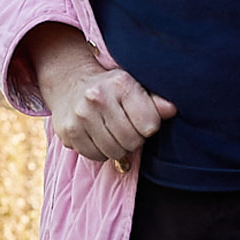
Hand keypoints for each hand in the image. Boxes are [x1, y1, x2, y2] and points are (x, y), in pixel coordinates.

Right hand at [18, 23, 175, 166]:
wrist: (69, 82)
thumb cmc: (109, 88)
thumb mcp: (133, 86)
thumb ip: (153, 100)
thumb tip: (171, 110)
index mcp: (120, 84)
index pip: (149, 125)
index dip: (148, 128)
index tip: (141, 121)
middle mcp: (98, 98)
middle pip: (131, 141)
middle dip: (133, 140)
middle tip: (126, 129)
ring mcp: (81, 116)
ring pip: (113, 152)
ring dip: (117, 148)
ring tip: (112, 133)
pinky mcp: (68, 132)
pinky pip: (95, 156)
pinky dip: (100, 152)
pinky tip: (97, 137)